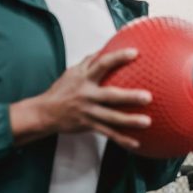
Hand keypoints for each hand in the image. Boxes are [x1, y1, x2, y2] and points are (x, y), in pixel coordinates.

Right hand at [11, 48, 150, 149]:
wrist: (44, 113)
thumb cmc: (61, 90)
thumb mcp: (72, 72)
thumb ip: (89, 61)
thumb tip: (105, 48)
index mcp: (84, 79)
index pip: (102, 64)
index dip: (118, 57)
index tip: (135, 53)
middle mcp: (87, 95)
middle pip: (110, 96)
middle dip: (129, 97)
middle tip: (148, 97)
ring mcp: (88, 112)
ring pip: (111, 118)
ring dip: (129, 121)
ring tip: (147, 122)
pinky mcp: (88, 126)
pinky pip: (108, 134)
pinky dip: (122, 140)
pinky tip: (136, 144)